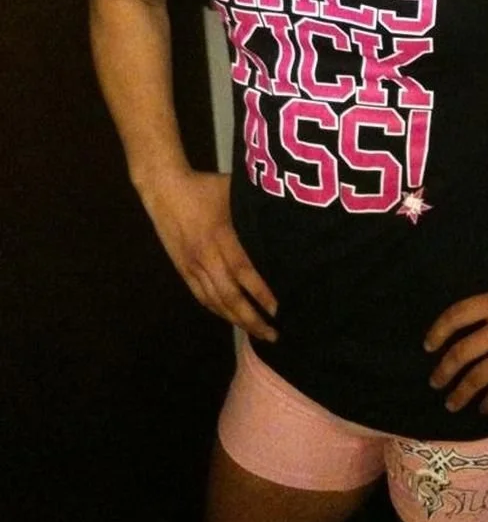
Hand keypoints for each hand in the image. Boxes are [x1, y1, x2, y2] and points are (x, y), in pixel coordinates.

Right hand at [140, 167, 278, 340]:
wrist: (164, 189)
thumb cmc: (206, 187)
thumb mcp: (235, 190)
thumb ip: (256, 208)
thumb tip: (288, 213)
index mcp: (222, 236)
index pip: (245, 271)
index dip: (261, 293)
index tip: (280, 309)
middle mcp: (207, 257)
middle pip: (230, 296)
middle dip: (252, 318)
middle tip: (274, 334)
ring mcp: (193, 266)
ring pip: (215, 301)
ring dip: (236, 320)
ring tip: (257, 333)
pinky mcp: (183, 270)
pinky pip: (201, 296)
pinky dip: (218, 311)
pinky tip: (231, 319)